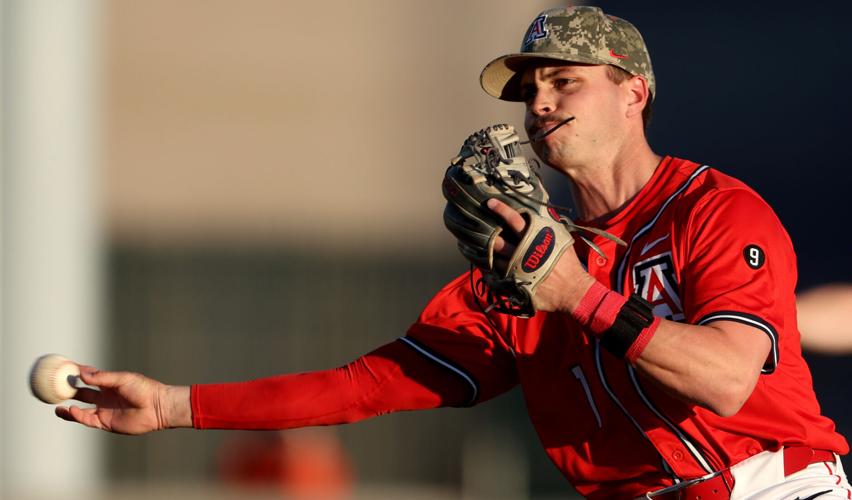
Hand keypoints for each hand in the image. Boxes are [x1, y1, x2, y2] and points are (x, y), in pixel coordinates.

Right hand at [55, 366, 190, 434]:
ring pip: (82, 410)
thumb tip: (82, 374)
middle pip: (83, 393)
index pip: (90, 377)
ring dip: (69, 407)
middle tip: (56, 387)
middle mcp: (106, 397)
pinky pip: (88, 420)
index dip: (78, 373)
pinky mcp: (106, 423)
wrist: (157, 407)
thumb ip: (102, 378)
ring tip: (56, 404)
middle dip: (70, 390)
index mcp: (110, 384)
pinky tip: (70, 410)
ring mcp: (105, 410)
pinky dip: (78, 416)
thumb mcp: (122, 379)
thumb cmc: (144, 389)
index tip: (64, 368)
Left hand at [487, 198, 595, 312]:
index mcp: (535, 239)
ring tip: (480, 246)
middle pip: (498, 241)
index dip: (501, 210)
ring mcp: (516, 271)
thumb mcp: (562, 240)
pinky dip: (490, 270)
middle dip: (487, 234)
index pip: (515, 220)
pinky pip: (496, 276)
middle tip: (479, 228)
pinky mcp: (514, 285)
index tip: (490, 203)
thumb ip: (549, 225)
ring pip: (494, 259)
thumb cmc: (568, 264)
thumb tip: (541, 210)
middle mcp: (523, 254)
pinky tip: (488, 265)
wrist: (573, 292)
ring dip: (487, 252)